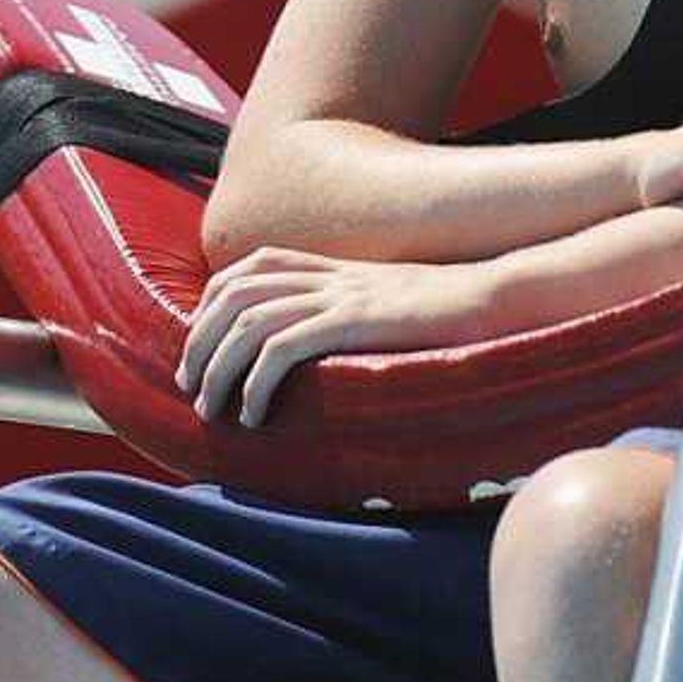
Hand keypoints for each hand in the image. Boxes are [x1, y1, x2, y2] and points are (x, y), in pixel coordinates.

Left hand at [174, 246, 486, 427]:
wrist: (493, 302)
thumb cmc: (443, 317)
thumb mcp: (381, 306)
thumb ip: (343, 314)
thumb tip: (309, 352)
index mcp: (328, 266)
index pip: (243, 271)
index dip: (209, 308)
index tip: (198, 349)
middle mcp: (325, 274)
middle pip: (233, 295)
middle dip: (199, 342)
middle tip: (190, 388)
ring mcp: (339, 295)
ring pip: (248, 322)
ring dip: (218, 368)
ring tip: (212, 409)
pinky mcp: (354, 322)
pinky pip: (284, 347)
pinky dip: (256, 382)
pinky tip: (255, 414)